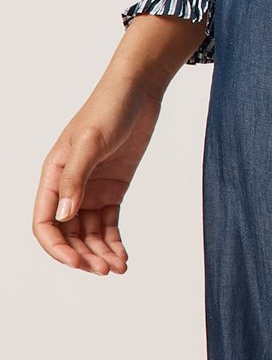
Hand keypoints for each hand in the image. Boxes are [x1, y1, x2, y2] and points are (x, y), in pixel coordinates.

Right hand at [32, 70, 164, 274]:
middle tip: (104, 270)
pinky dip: (114, 241)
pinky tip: (123, 256)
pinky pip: (109, 223)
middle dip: (84, 255)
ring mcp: (92, 189)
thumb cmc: (109, 107)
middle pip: (69, 234)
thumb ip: (76, 177)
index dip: (58, 247)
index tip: (78, 262)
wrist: (139, 89)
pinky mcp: (113, 188)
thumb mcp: (91, 141)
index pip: (44, 223)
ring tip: (119, 267)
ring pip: (90, 233)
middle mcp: (69, 186)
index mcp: (54, 175)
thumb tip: (64, 216)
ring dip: (100, 252)